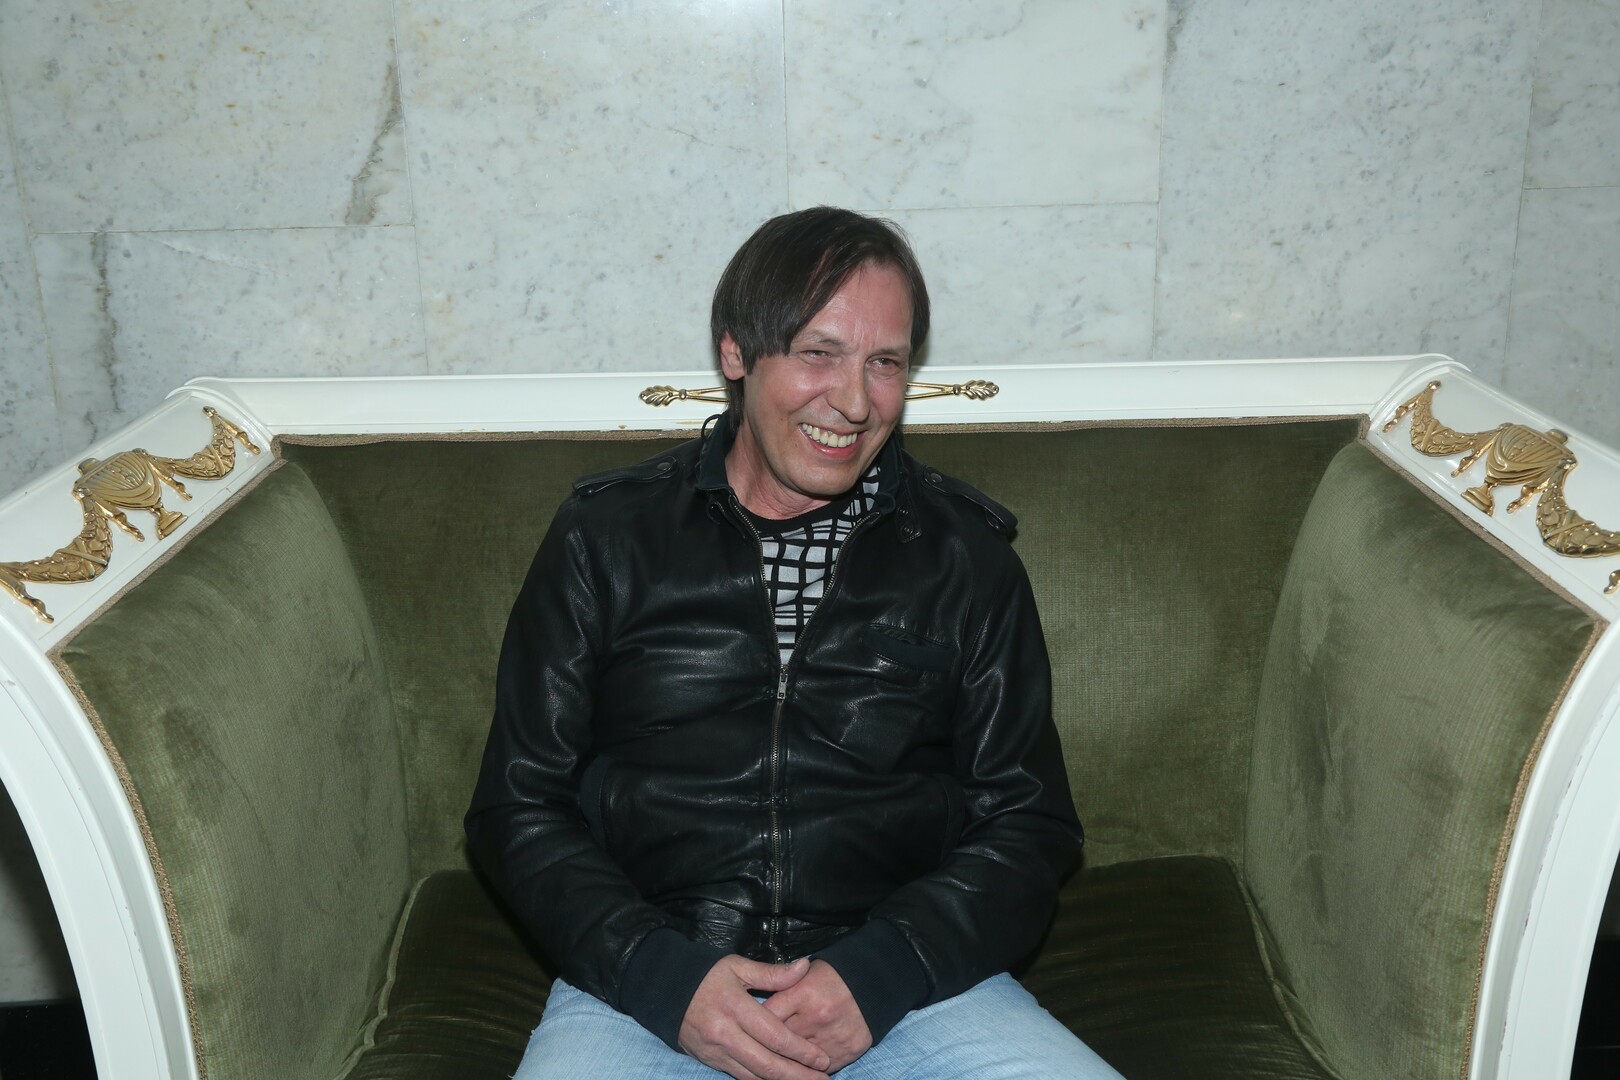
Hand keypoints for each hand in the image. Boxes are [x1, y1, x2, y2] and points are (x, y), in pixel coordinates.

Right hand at [679, 955, 832, 1079]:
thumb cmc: (706, 976)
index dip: (801, 1050)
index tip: (822, 1059)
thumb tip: (804, 967)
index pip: (774, 1036)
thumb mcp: (737, 967)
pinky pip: (740, 1076)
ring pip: (754, 1075)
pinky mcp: (710, 1061)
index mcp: (735, 1007)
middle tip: (823, 1079)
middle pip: (767, 1063)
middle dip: (798, 1075)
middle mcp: (725, 1034)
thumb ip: (772, 973)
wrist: (665, 991)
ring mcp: (716, 1051)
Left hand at [762, 960, 871, 1072]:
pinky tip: (803, 1065)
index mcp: (803, 992)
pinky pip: (822, 1068)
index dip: (754, 1025)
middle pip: (781, 1044)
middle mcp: (818, 1017)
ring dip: (788, 1063)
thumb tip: (754, 1006)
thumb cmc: (832, 977)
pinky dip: (811, 1068)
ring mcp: (833, 1037)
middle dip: (767, 1048)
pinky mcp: (848, 1051)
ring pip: (799, 1061)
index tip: (747, 1030)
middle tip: (756, 1051)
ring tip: (779, 1061)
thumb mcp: (803, 974)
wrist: (873, 982)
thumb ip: (779, 988)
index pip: (768, 1017)